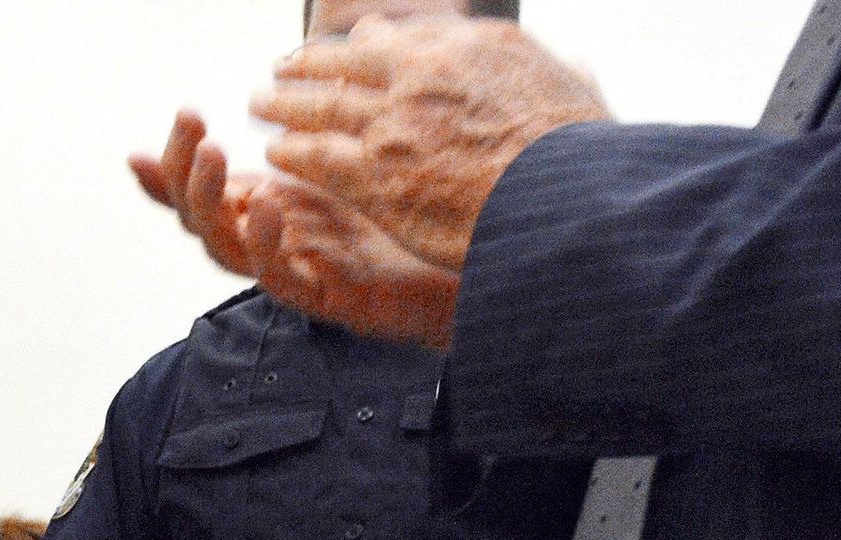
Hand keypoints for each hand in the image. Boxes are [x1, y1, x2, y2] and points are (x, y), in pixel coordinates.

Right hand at [131, 109, 460, 346]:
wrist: (457, 267)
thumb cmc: (399, 211)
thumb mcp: (345, 155)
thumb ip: (310, 126)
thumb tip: (286, 76)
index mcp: (265, 208)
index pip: (200, 190)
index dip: (174, 161)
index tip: (180, 114)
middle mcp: (268, 241)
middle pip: (200, 218)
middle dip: (184, 170)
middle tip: (194, 122)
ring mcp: (292, 270)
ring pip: (226, 250)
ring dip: (210, 202)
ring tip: (213, 154)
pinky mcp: (324, 297)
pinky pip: (279, 279)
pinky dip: (265, 246)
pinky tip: (268, 204)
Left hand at [251, 15, 608, 272]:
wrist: (563, 203)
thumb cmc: (579, 159)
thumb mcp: (579, 93)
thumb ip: (561, 72)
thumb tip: (576, 61)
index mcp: (470, 47)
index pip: (400, 35)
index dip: (366, 42)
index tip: (352, 44)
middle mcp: (423, 74)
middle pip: (347, 61)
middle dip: (309, 65)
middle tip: (282, 69)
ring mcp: (393, 124)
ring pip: (321, 106)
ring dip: (285, 104)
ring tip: (261, 104)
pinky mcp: (374, 176)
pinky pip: (316, 157)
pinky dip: (292, 152)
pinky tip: (275, 153)